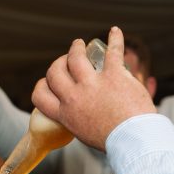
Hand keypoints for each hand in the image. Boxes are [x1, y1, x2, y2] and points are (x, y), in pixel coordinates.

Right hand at [32, 27, 155, 151]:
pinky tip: (115, 31)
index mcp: (66, 114)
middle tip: (65, 60)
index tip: (49, 81)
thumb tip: (83, 115)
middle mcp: (75, 97)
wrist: (133, 140)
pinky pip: (113, 51)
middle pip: (55, 72)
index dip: (42, 85)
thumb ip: (79, 120)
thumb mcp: (85, 134)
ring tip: (79, 44)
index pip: (40, 95)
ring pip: (76, 57)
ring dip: (76, 48)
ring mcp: (93, 84)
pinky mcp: (114, 75)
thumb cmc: (114, 142)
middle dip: (58, 63)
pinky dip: (115, 39)